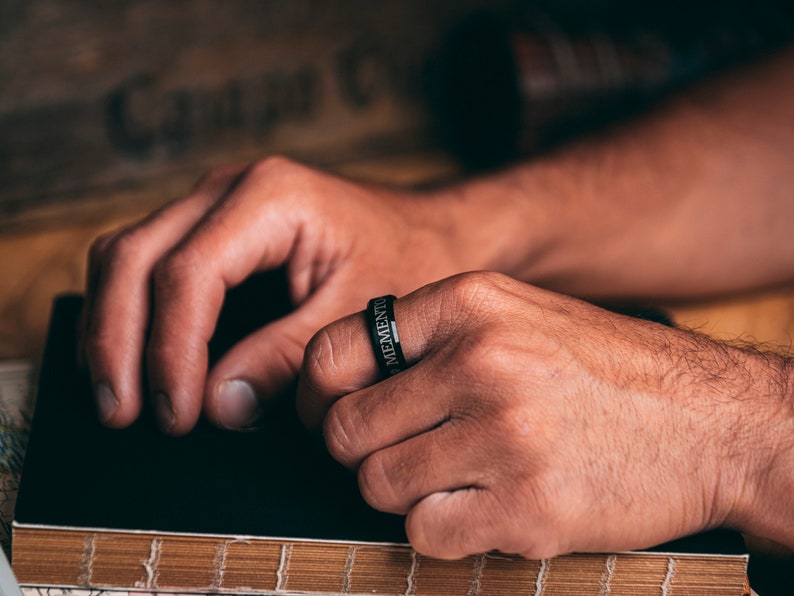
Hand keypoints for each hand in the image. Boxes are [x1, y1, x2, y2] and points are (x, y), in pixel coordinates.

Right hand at [81, 157, 463, 434]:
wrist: (429, 233)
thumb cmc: (407, 263)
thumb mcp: (357, 316)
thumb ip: (285, 357)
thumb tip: (214, 404)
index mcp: (270, 198)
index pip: (189, 273)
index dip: (171, 350)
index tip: (175, 413)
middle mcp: (229, 190)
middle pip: (134, 256)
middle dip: (118, 340)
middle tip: (120, 413)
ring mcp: (214, 204)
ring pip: (125, 255)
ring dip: (111, 327)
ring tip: (116, 397)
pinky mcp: (212, 229)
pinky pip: (147, 264)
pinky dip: (131, 314)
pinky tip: (133, 362)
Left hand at [296, 271, 778, 558]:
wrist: (711, 421)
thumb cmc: (605, 370)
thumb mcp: (517, 314)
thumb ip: (432, 336)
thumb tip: (345, 379)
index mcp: (469, 304)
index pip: (333, 352)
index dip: (320, 394)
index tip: (335, 414)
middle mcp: (481, 362)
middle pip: (347, 430)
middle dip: (363, 451)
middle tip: (404, 451)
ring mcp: (504, 436)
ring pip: (377, 485)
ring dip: (404, 491)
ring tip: (454, 477)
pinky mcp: (527, 507)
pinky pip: (424, 533)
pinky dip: (442, 528)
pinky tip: (483, 506)